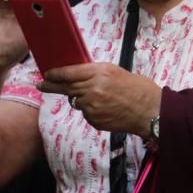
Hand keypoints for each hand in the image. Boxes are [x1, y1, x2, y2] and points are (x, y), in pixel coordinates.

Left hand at [39, 63, 161, 136]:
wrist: (150, 111)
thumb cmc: (138, 89)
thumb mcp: (117, 72)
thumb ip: (96, 73)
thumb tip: (79, 75)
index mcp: (100, 72)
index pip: (69, 73)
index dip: (55, 74)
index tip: (46, 74)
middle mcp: (92, 88)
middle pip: (66, 87)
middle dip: (52, 86)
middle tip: (42, 85)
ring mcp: (92, 106)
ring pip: (77, 101)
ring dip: (82, 99)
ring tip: (103, 99)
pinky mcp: (94, 120)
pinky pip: (86, 113)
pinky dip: (92, 111)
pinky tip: (108, 110)